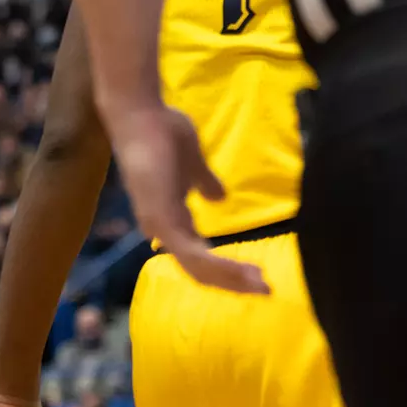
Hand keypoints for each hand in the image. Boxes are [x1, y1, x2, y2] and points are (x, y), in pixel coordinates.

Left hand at [108, 105, 267, 294]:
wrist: (141, 115)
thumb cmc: (162, 134)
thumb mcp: (192, 164)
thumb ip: (203, 182)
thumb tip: (219, 197)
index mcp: (168, 217)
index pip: (195, 256)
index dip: (223, 269)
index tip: (255, 276)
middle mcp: (160, 228)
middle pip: (196, 268)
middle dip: (231, 281)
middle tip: (264, 290)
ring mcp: (158, 225)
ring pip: (196, 267)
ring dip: (230, 278)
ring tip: (261, 285)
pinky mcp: (161, 218)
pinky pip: (191, 253)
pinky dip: (218, 265)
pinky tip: (243, 272)